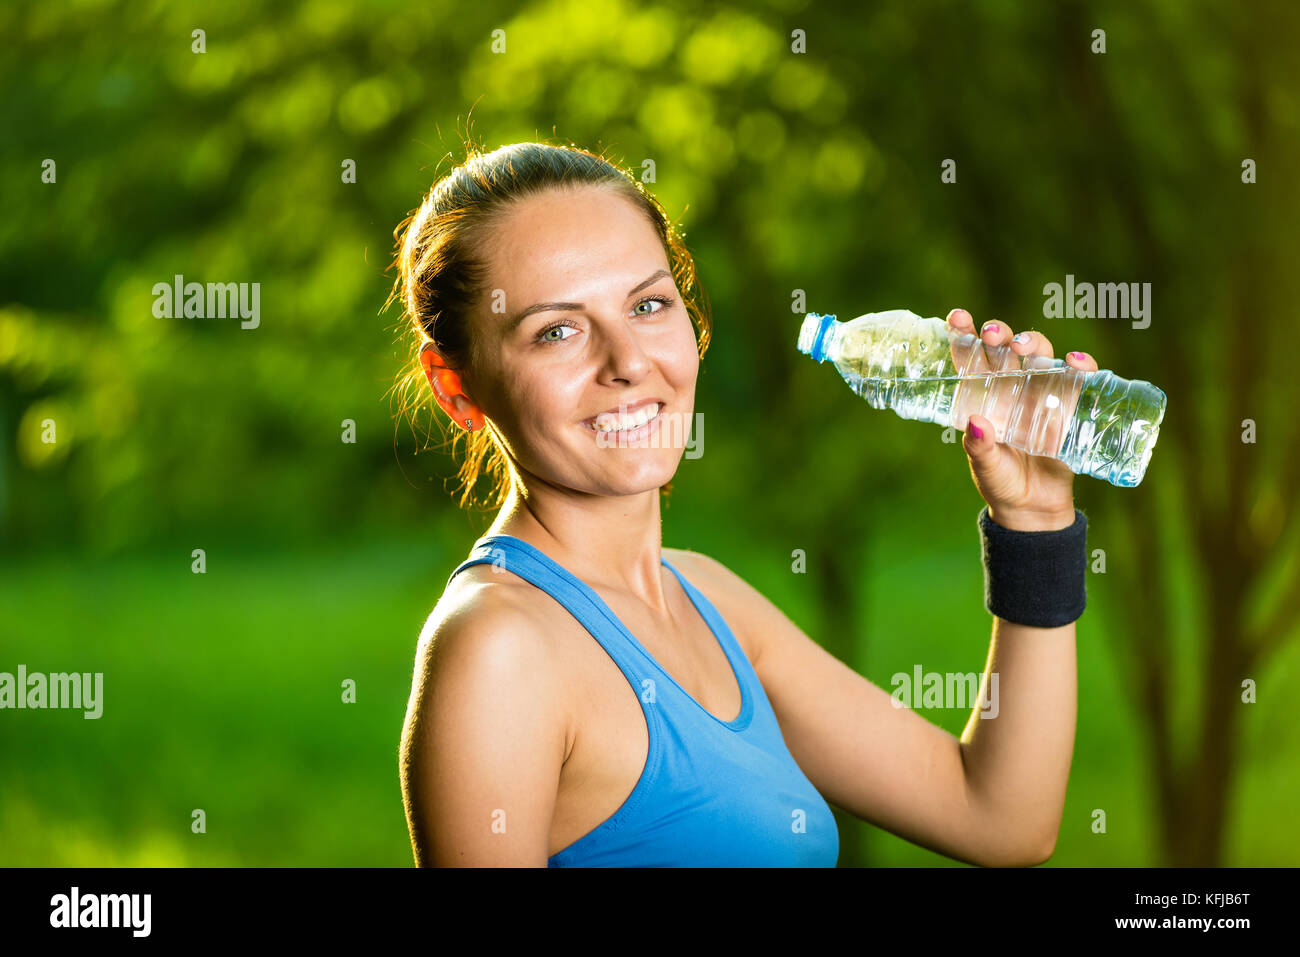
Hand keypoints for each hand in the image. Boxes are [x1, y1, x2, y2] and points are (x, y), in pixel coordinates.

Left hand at [945, 308, 1094, 530]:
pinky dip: (1081, 365)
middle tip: (993, 334)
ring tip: (1024, 345)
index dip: (963, 336)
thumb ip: (979, 448)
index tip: (957, 317)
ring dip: (1034, 343)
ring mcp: (1041, 393)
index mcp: (982, 397)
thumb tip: (976, 424)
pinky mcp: (1069, 405)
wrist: (1034, 508)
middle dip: (999, 335)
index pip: (970, 359)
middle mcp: (1010, 388)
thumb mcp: (985, 467)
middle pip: (1005, 350)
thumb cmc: (1001, 483)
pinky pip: (1078, 379)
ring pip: (1040, 356)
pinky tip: (1076, 361)